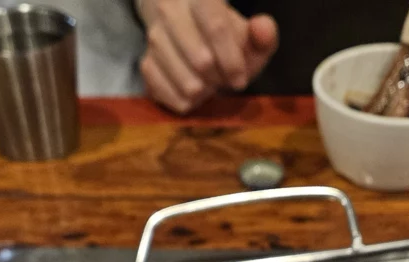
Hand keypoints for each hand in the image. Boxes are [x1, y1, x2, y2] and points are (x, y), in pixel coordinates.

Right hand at [138, 0, 277, 113]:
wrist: (184, 29)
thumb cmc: (223, 38)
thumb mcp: (248, 35)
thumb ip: (263, 35)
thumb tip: (262, 28)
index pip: (216, 27)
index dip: (232, 60)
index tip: (239, 81)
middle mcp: (171, 10)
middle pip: (202, 60)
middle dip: (219, 79)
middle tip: (222, 78)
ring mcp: (154, 37)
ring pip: (187, 83)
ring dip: (204, 92)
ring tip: (207, 83)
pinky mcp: (145, 63)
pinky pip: (169, 96)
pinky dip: (186, 102)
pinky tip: (192, 93)